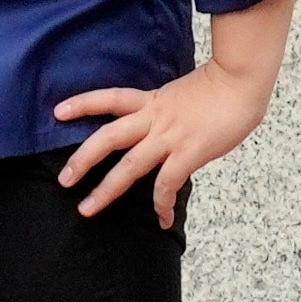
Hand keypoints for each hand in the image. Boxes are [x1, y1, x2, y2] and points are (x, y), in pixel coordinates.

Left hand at [56, 58, 272, 227]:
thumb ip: (173, 111)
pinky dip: (161, 205)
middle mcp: (154, 119)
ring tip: (87, 208)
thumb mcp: (187, 93)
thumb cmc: (225, 84)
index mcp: (153, 101)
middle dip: (82, 159)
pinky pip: (167, 185)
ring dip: (105, 189)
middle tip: (64, 179)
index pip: (110, 99)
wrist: (242, 80)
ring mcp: (170, 137)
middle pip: (108, 137)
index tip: (58, 112)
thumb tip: (172, 130)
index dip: (82, 104)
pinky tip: (161, 221)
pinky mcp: (188, 153)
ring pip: (128, 166)